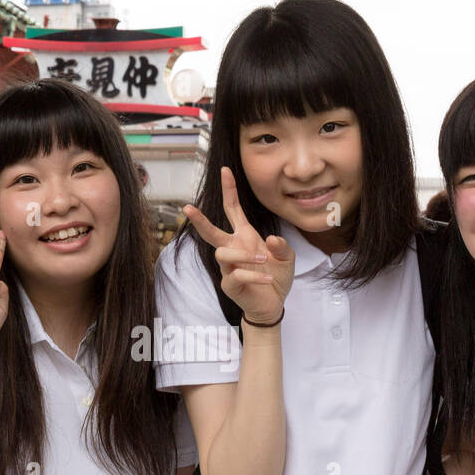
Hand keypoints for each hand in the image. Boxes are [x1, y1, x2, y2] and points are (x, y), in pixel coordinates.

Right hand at [183, 166, 293, 324]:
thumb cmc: (276, 276)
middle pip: (211, 232)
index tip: (226, 170)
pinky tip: (267, 278)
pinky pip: (237, 275)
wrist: (273, 304)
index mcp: (245, 236)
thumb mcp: (287, 258)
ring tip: (263, 259)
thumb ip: (281, 246)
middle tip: (187, 208)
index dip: (230, 190)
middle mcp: (233, 248)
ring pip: (222, 253)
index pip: (233, 209)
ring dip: (244, 254)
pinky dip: (254, 275)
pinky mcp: (230, 284)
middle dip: (199, 220)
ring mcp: (229, 267)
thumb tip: (269, 239)